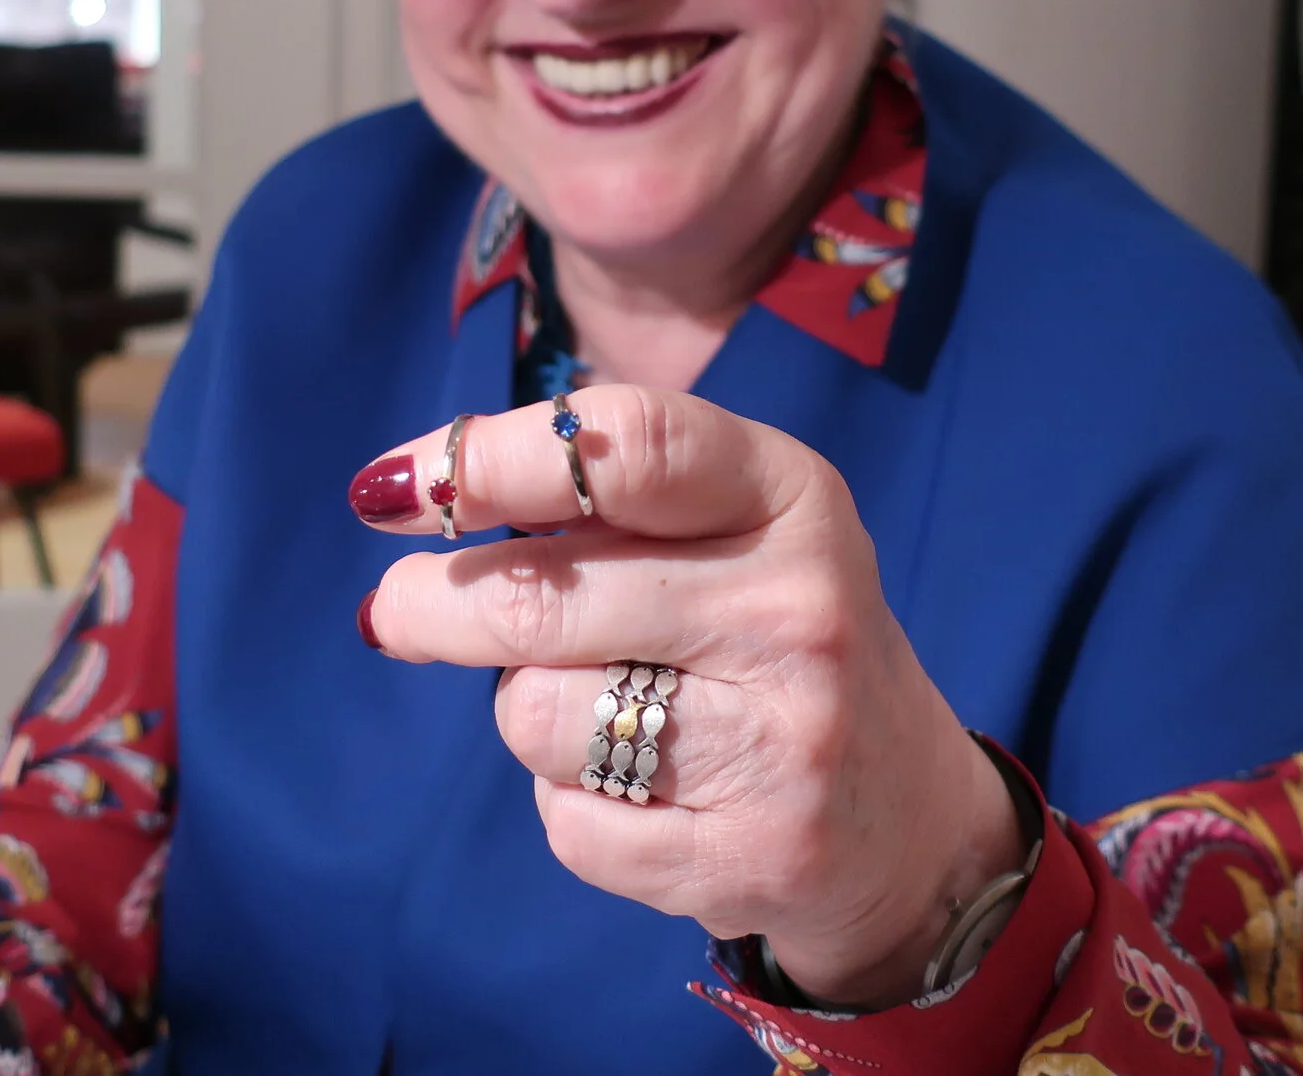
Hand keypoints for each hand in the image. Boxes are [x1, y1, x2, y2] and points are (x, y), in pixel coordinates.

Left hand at [351, 386, 1028, 1007]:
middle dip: (437, 605)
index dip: (486, 460)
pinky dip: (570, 806)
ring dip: (530, 710)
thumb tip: (406, 493)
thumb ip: (596, 495)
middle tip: (397, 609)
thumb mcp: (729, 529)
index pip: (620, 446)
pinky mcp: (752, 855)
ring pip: (535, 713)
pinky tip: (641, 793)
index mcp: (790, 494)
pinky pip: (568, 823)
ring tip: (607, 713)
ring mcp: (784, 738)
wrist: (906, 820)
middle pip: (542, 597)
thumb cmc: (767, 638)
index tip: (396, 490)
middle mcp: (801, 606)